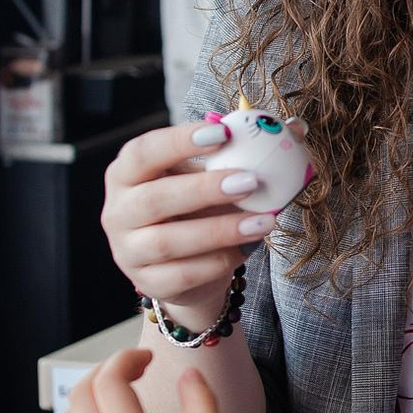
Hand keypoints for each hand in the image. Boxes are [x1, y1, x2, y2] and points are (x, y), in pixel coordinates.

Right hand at [101, 121, 281, 323]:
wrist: (184, 267)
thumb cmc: (195, 208)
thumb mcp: (209, 176)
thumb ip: (242, 151)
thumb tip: (294, 128)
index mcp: (126, 173)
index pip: (144, 152)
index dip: (179, 141)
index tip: (223, 133)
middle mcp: (118, 211)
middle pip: (154, 199)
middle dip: (204, 189)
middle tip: (251, 182)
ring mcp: (128, 251)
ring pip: (169, 242)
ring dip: (220, 230)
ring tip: (264, 221)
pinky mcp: (149, 283)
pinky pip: (184, 274)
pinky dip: (219, 261)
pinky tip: (246, 249)